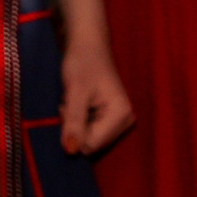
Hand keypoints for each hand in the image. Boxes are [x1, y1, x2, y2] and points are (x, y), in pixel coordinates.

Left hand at [55, 35, 131, 155]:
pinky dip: (79, 119)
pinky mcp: (112, 119)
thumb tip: (70, 152)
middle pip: (91, 143)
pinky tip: (80, 102)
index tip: (69, 106)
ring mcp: (120, 121)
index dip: (74, 130)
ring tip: (74, 100)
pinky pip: (90, 130)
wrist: (87, 44)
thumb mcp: (75, 91)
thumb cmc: (82, 62)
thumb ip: (74, 121)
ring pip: (89, 137)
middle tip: (71, 102)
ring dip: (75, 122)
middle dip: (75, 126)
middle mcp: (126, 122)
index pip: (92, 144)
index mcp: (122, 115)